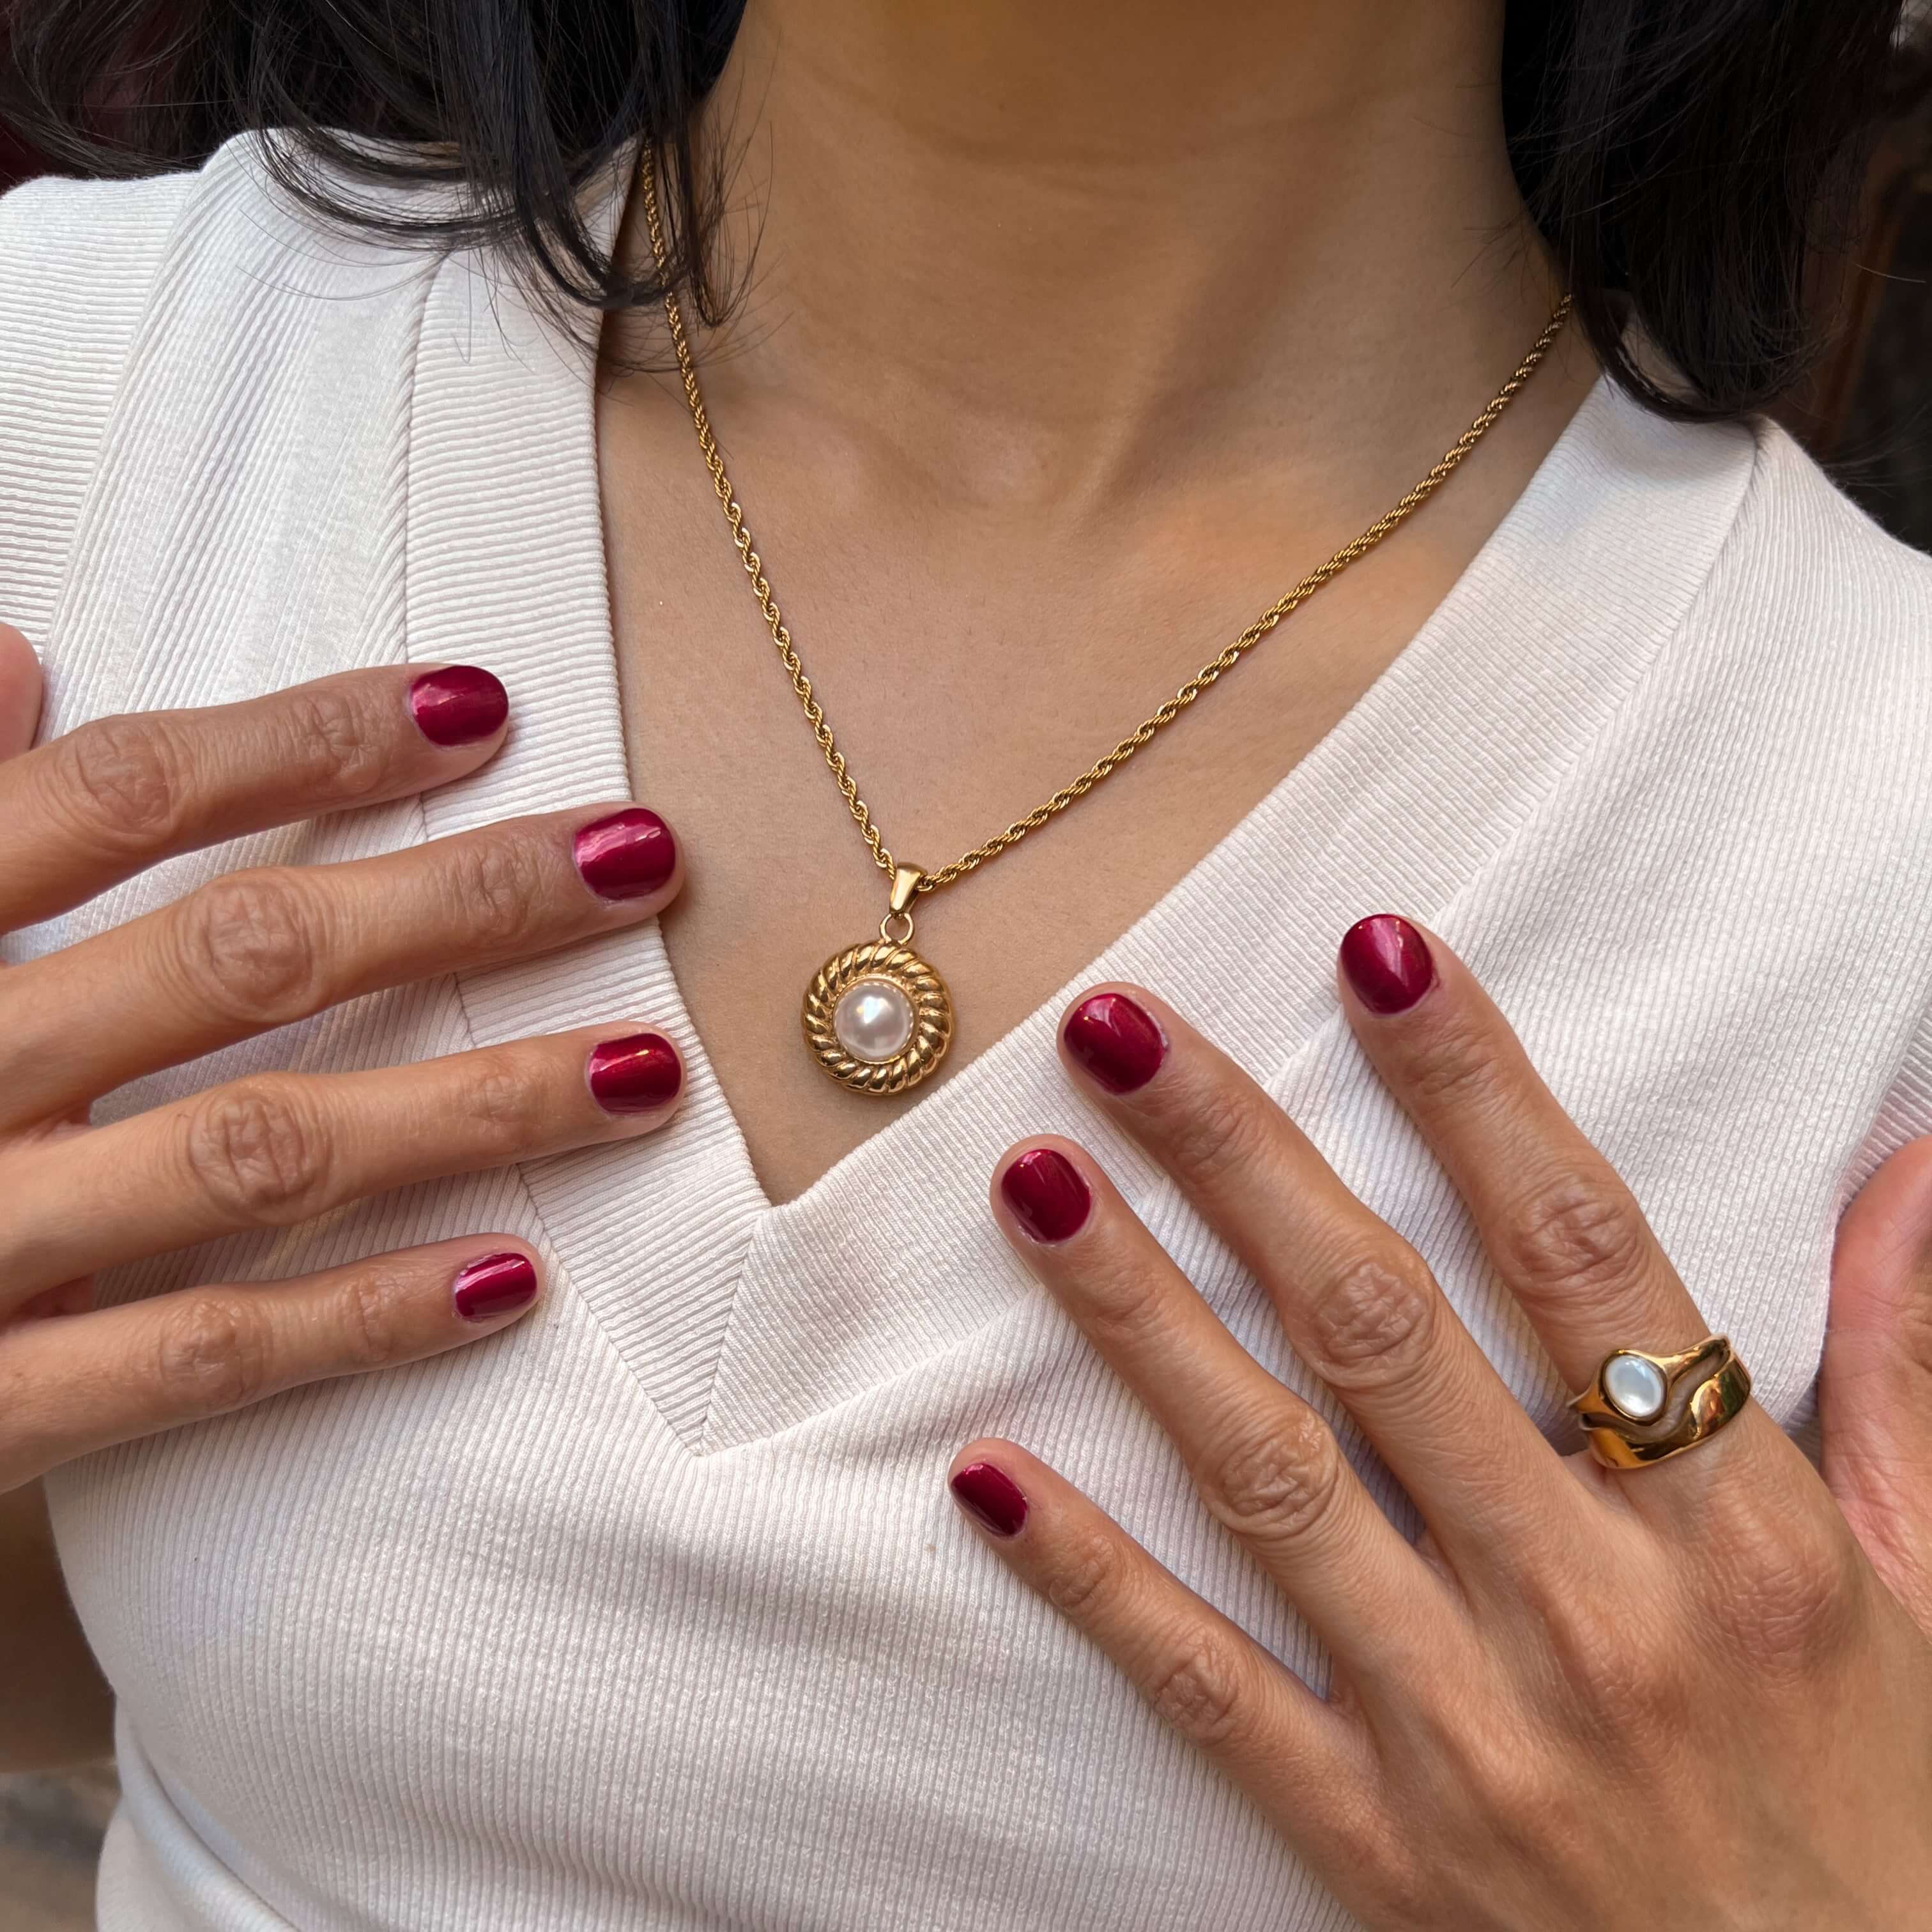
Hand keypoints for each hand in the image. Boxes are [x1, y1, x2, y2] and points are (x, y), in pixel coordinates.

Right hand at [0, 623, 686, 1492]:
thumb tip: (9, 659)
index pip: (117, 795)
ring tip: (642, 1074)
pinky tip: (509, 1282)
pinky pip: (192, 1357)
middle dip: (460, 901)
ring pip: (259, 1149)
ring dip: (470, 1105)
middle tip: (646, 858)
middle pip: (239, 955)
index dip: (307, 738)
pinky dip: (355, 1320)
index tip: (481, 703)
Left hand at [947, 917, 1931, 1929]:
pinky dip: (1094, 1583)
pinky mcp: (1375, 1846)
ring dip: (1139, 1321)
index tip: (1376, 951)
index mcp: (1742, 1536)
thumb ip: (1909, 1366)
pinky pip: (1209, 1693)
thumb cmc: (1894, 1817)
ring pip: (1267, 1479)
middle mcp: (1592, 1616)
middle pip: (1380, 1332)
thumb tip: (1912, 1162)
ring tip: (1035, 1179)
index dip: (1473, 1087)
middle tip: (1120, 1029)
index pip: (1579, 1249)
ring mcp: (1465, 1734)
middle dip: (1243, 1160)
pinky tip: (990, 1477)